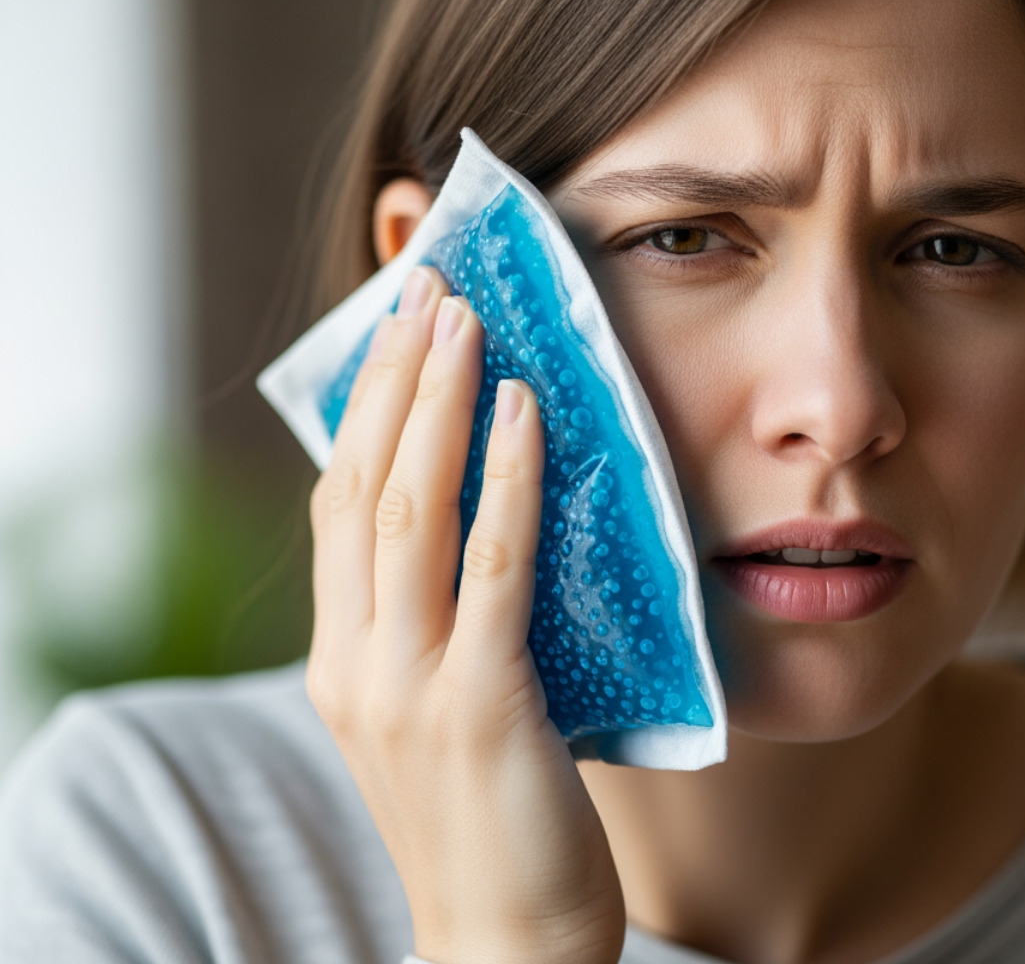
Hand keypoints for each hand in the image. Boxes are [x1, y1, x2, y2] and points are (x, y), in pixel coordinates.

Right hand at [306, 267, 625, 963]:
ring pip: (410, 510)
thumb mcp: (445, 716)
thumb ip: (449, 632)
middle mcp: (359, 664)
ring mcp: (409, 685)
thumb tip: (497, 534)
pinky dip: (505, 479)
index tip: (394, 334)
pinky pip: (493, 567)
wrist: (505, 948)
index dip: (363, 415)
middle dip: (393, 380)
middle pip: (360, 489)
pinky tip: (523, 412)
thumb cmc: (492, 826)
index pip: (338, 513)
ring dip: (437, 403)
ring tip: (464, 317)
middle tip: (427, 289)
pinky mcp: (478, 705)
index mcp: (345, 663)